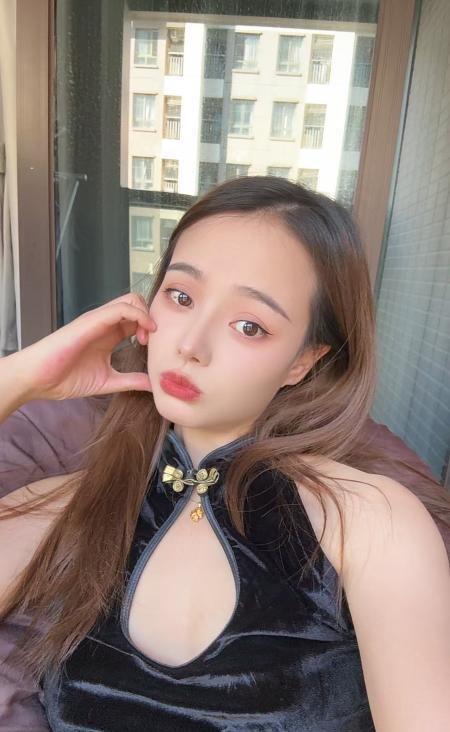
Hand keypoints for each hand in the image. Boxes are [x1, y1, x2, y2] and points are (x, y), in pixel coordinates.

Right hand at [11, 293, 156, 401]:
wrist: (39, 378)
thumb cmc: (66, 378)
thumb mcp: (107, 381)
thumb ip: (130, 381)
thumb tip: (153, 385)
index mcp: (110, 335)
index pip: (137, 319)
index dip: (150, 329)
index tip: (153, 349)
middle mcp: (106, 323)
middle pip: (137, 304)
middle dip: (151, 318)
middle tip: (150, 342)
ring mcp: (99, 320)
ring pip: (131, 300)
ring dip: (146, 315)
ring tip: (147, 338)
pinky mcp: (92, 320)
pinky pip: (121, 308)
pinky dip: (138, 315)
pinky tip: (143, 333)